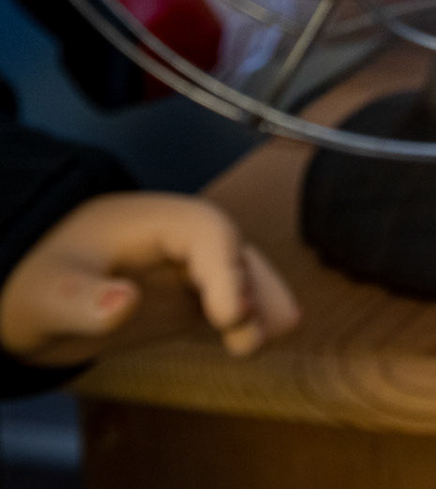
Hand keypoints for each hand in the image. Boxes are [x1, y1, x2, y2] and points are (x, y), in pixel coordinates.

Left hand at [0, 192, 299, 365]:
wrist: (35, 288)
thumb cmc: (40, 278)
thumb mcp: (49, 291)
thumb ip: (83, 299)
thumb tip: (124, 305)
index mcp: (155, 220)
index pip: (206, 233)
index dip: (225, 270)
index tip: (232, 314)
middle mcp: (181, 239)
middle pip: (232, 250)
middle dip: (254, 283)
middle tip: (266, 327)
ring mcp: (187, 267)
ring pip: (237, 273)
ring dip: (261, 298)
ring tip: (279, 332)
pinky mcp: (186, 296)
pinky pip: (226, 298)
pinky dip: (249, 313)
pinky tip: (266, 335)